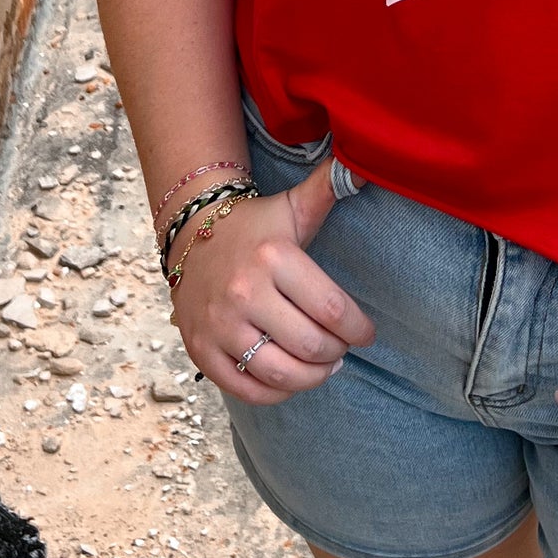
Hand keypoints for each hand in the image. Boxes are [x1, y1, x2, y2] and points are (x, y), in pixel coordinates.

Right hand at [169, 164, 374, 405]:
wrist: (190, 233)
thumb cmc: (255, 226)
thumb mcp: (293, 206)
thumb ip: (329, 187)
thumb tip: (367, 165)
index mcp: (274, 258)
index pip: (331, 309)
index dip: (357, 329)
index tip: (366, 333)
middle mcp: (244, 293)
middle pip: (310, 345)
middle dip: (337, 353)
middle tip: (342, 348)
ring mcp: (219, 325)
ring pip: (281, 373)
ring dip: (313, 377)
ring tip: (323, 366)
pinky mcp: (200, 350)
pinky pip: (246, 389)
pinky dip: (276, 392)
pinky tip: (290, 379)